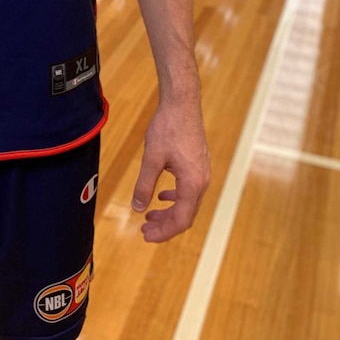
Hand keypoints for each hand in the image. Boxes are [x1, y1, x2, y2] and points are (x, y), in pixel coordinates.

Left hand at [131, 96, 209, 241]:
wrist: (182, 103)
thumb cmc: (168, 128)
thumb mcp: (152, 158)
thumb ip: (144, 185)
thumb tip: (137, 208)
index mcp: (193, 184)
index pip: (181, 220)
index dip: (163, 232)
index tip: (146, 236)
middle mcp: (202, 182)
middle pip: (186, 215)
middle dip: (165, 225)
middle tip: (144, 230)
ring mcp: (202, 173)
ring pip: (187, 203)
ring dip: (169, 212)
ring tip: (149, 215)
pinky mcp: (198, 165)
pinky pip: (188, 190)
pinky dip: (175, 198)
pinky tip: (161, 195)